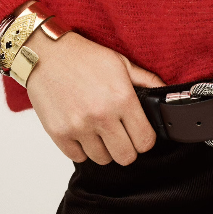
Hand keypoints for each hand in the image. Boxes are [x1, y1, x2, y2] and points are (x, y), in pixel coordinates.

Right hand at [24, 29, 165, 165]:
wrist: (45, 53)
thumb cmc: (83, 57)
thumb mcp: (121, 63)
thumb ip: (147, 81)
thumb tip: (167, 93)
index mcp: (122, 98)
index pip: (146, 141)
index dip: (145, 139)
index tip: (139, 133)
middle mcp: (101, 116)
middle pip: (126, 157)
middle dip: (126, 147)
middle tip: (120, 134)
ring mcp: (79, 127)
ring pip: (102, 159)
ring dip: (103, 148)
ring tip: (98, 129)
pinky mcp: (59, 134)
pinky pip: (78, 157)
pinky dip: (82, 148)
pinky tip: (82, 130)